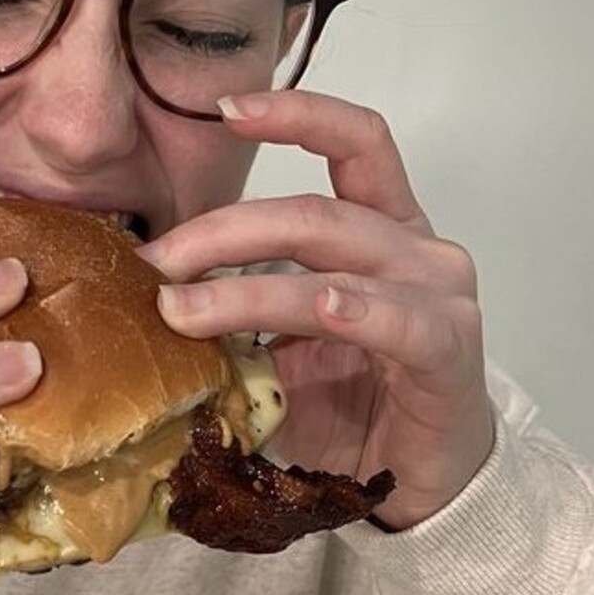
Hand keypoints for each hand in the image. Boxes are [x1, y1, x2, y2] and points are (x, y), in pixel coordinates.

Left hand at [139, 90, 492, 529]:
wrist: (418, 486)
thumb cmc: (350, 404)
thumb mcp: (282, 341)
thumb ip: (237, 305)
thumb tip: (145, 286)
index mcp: (380, 227)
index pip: (353, 142)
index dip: (297, 113)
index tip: (226, 108)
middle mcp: (414, 248)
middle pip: (314, 210)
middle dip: (222, 230)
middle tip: (155, 262)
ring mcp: (437, 295)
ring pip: (332, 262)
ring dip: (245, 285)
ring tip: (180, 307)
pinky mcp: (448, 349)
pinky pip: (392, 318)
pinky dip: (346, 309)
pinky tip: (316, 308)